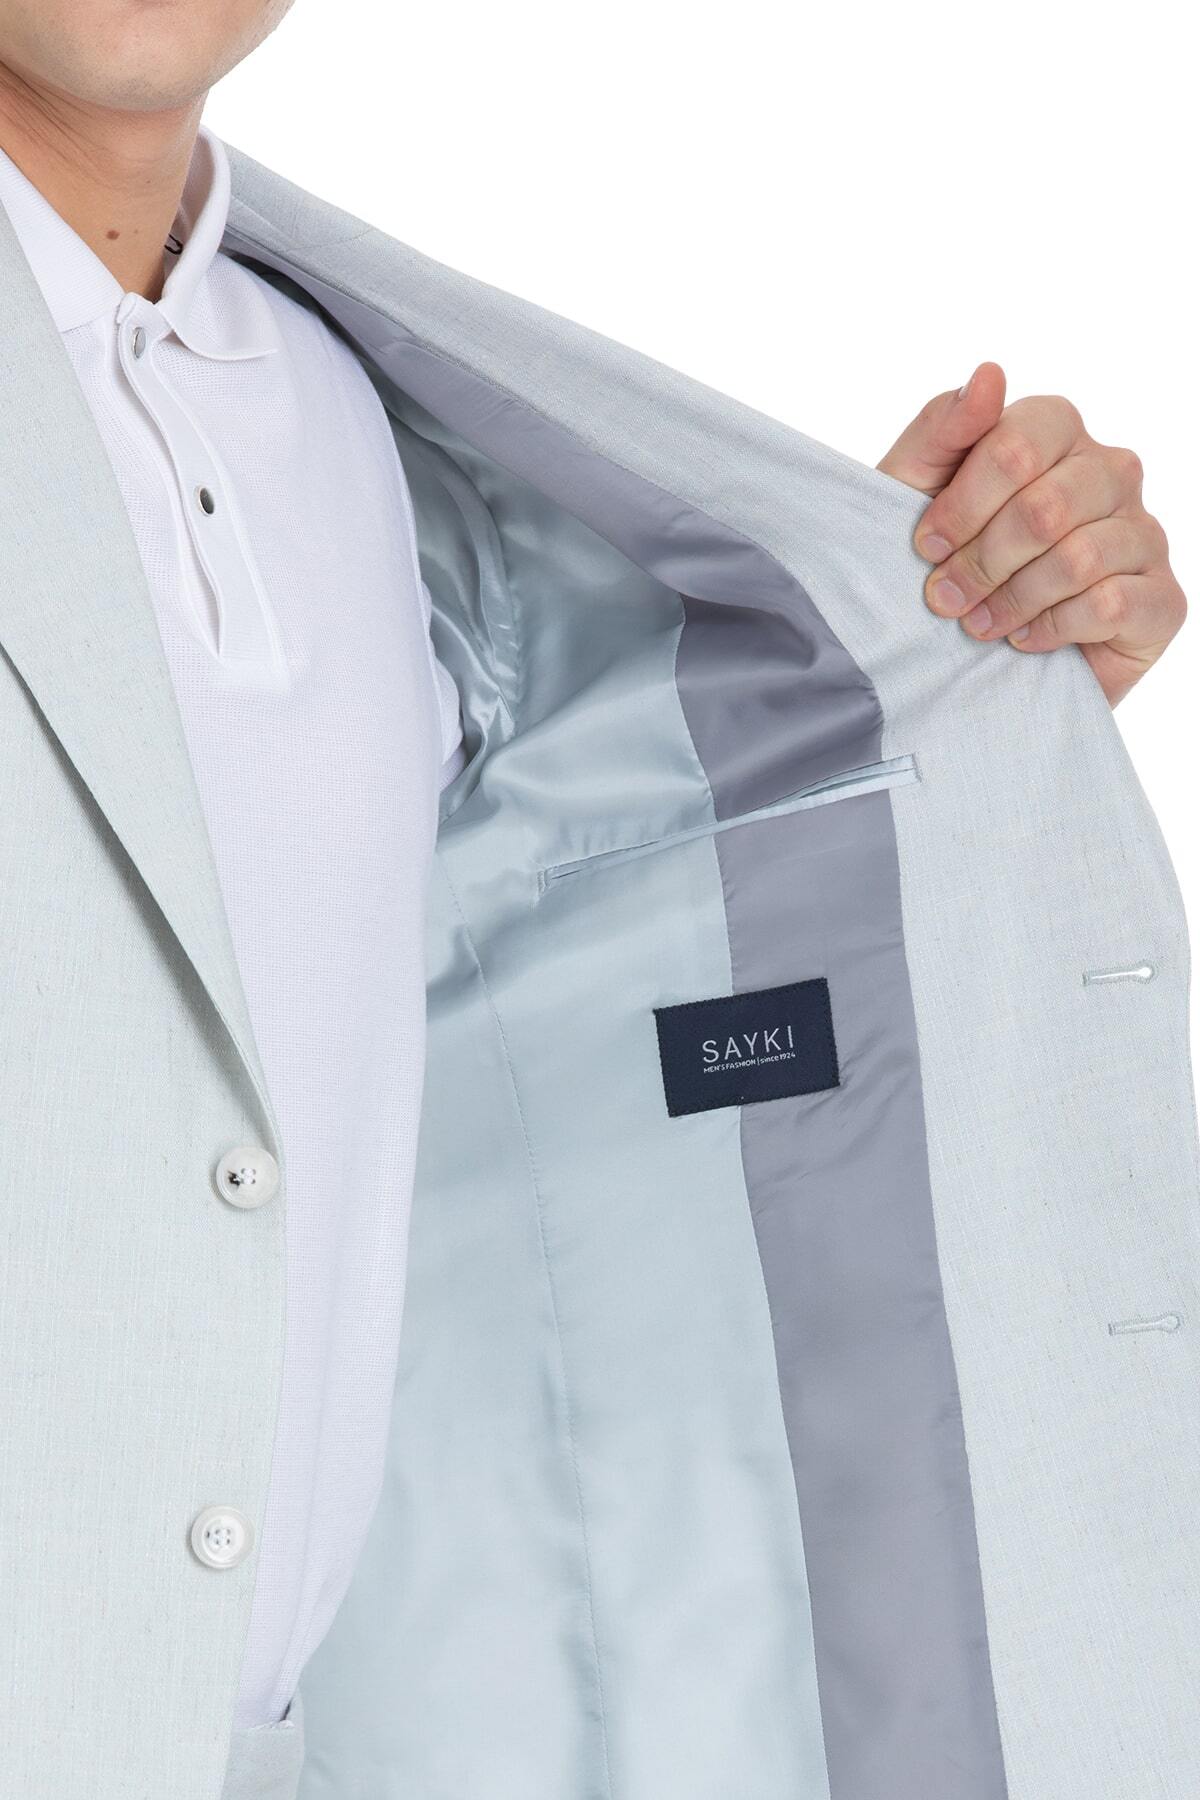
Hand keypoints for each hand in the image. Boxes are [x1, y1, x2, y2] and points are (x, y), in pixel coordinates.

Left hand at [877, 363, 1185, 703]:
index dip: (963, 504)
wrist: (964, 653)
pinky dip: (1053, 628)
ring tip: (979, 624)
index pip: (1017, 445)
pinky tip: (1024, 639)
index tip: (927, 546)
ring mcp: (1143, 533)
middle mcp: (1111, 472)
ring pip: (1079, 558)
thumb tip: (989, 374)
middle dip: (982, 561)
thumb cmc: (942, 558)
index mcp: (1057, 432)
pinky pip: (1110, 604)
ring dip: (1013, 599)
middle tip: (946, 598)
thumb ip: (943, 429)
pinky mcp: (1162, 599)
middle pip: (1046, 507)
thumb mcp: (914, 490)